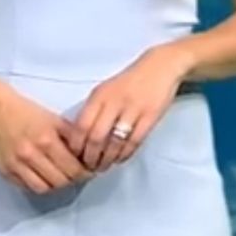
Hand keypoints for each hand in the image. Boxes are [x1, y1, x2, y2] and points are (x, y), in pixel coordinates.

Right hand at [0, 81, 95, 192]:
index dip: (84, 173)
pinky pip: (28, 187)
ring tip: (61, 177)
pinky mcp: (6, 171)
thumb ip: (72, 137)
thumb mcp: (55, 119)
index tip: (88, 171)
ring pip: (45, 188)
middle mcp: (31, 154)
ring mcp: (16, 165)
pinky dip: (39, 185)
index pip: (73, 169)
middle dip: (72, 180)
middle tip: (76, 175)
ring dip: (56, 186)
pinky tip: (44, 176)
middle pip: (60, 181)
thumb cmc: (28, 112)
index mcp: (46, 139)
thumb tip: (88, 156)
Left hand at [60, 44, 191, 172]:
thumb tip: (78, 138)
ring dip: (107, 159)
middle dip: (90, 157)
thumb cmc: (129, 82)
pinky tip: (119, 159)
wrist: (160, 68)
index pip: (81, 125)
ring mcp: (133, 109)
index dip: (76, 146)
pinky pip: (134, 142)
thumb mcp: (106, 90)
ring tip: (103, 167)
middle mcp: (114, 101)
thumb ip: (93, 110)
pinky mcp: (150, 116)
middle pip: (96, 137)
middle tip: (89, 167)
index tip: (75, 157)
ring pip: (114, 143)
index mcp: (99, 95)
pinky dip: (124, 155)